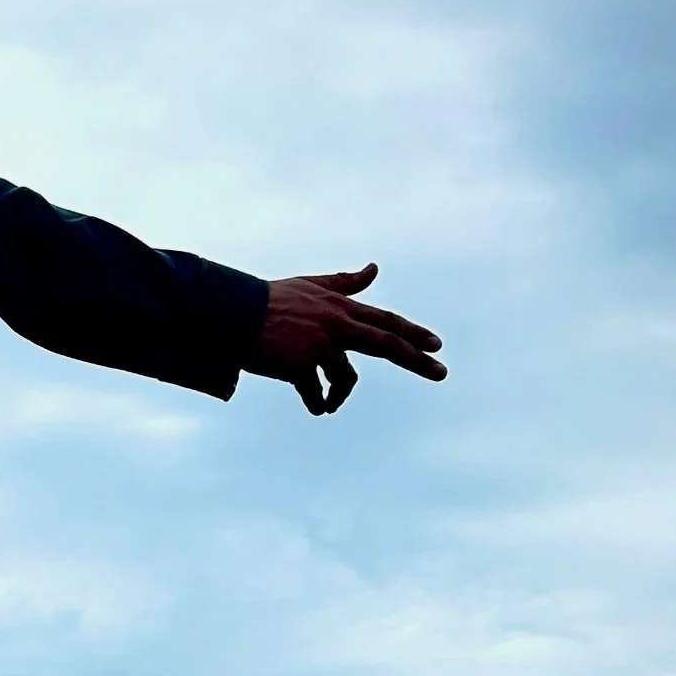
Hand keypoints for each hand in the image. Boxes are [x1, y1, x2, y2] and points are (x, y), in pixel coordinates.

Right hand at [253, 265, 444, 415]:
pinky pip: (315, 392)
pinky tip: (317, 408)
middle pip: (386, 344)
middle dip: (417, 360)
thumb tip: (374, 268)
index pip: (385, 320)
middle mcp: (336, 325)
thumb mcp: (312, 285)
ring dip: (339, 394)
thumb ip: (345, 282)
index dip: (413, 331)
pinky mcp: (299, 366)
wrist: (234, 312)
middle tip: (442, 374)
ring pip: (345, 377)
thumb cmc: (270, 299)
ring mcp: (319, 346)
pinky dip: (317, 402)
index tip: (437, 344)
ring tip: (330, 404)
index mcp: (340, 307)